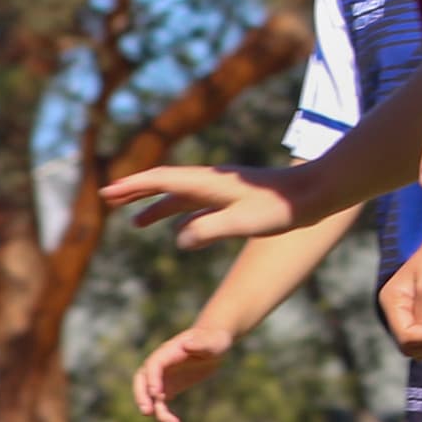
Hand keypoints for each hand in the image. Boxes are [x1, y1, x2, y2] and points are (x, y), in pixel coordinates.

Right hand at [101, 163, 320, 249]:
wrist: (316, 193)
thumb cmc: (281, 209)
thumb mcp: (244, 222)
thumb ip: (209, 231)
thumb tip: (179, 240)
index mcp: (206, 183)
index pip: (160, 181)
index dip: (131, 186)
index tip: (106, 192)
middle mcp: (210, 182)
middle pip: (164, 184)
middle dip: (136, 191)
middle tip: (108, 199)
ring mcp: (222, 191)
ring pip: (180, 195)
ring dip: (155, 205)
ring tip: (135, 222)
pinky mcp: (235, 200)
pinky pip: (197, 206)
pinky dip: (179, 213)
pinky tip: (178, 229)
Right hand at [131, 323, 236, 421]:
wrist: (213, 345)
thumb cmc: (213, 340)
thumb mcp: (212, 341)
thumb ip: (201, 343)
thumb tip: (187, 345)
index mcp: (167, 352)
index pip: (153, 365)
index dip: (152, 379)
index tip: (157, 394)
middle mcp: (160, 366)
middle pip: (142, 380)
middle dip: (141, 396)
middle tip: (147, 411)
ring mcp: (162, 378)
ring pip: (150, 396)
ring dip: (156, 411)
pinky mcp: (169, 388)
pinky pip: (160, 403)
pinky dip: (164, 415)